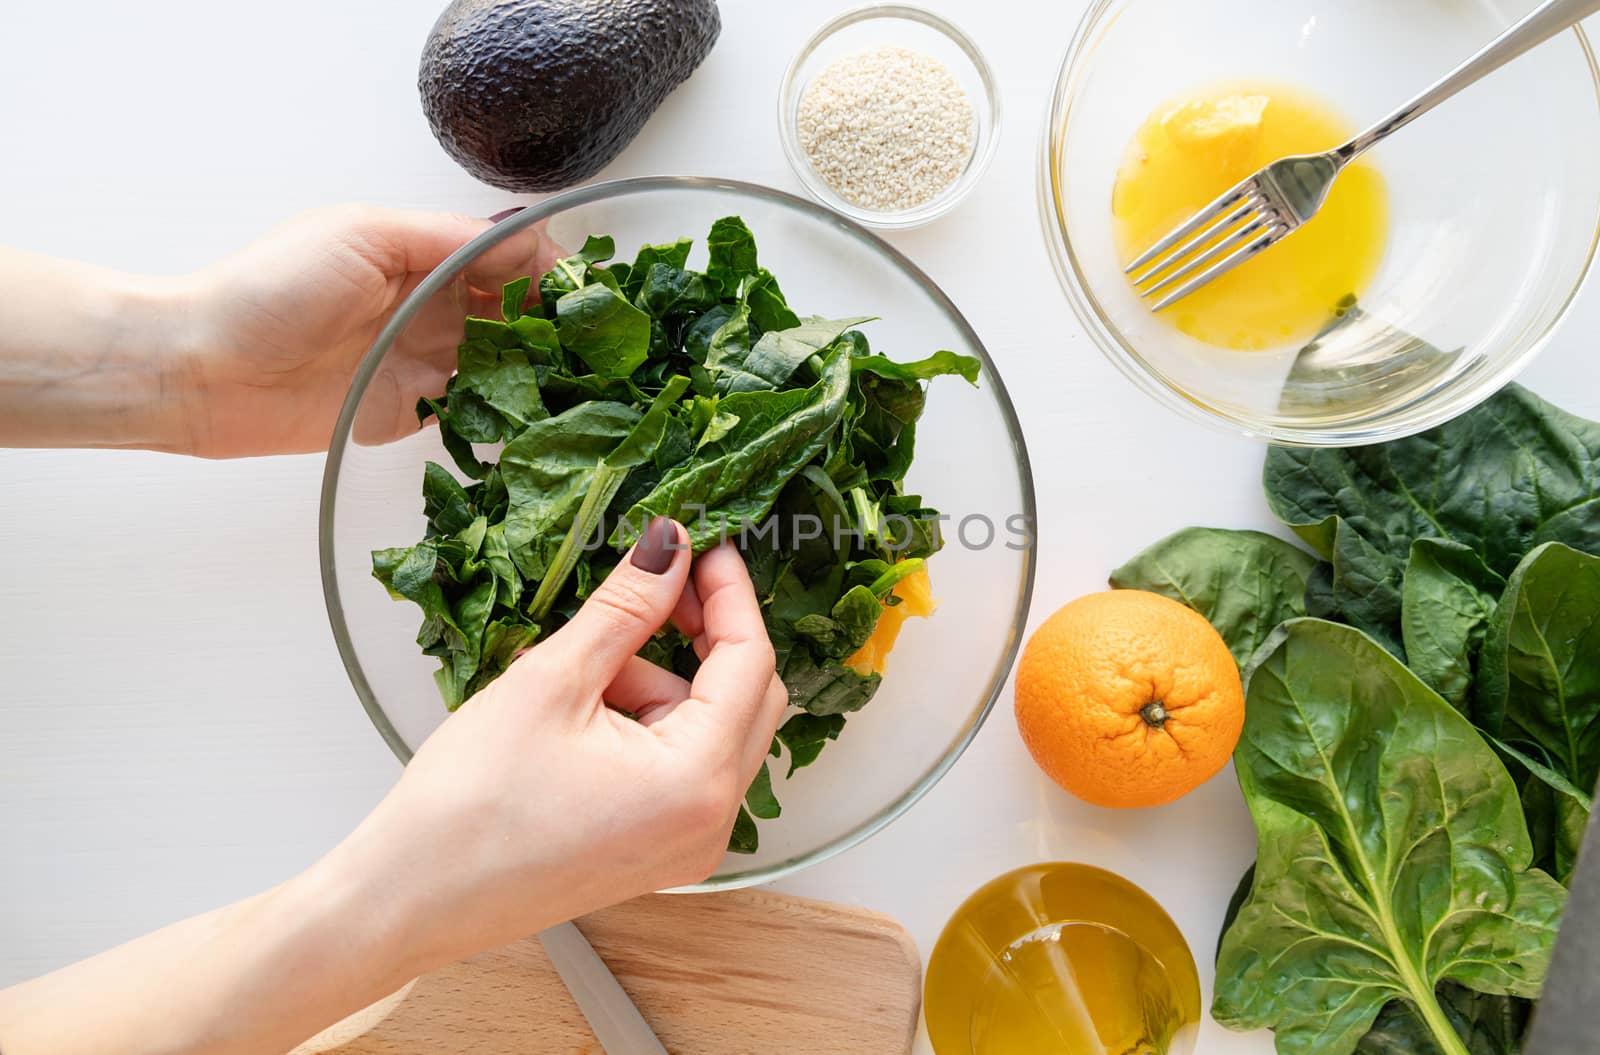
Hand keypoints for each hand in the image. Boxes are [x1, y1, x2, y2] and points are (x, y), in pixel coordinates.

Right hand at [0, 518, 787, 1054]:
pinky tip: (558, 698)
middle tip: (616, 587)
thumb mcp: (542, 681)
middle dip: (683, 630)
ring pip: (695, 717)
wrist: (391, 906)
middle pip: (734, 689)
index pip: (751, 659)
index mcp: (697, 784)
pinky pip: (661, 752)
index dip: (728, 585)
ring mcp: (677, 835)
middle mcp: (707, 819)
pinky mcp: (640, 838)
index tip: (699, 528)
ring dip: (643, 671)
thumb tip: (671, 537)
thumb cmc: (454, 810)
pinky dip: (627, 710)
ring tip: (558, 661)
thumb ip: (618, 605)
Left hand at [179, 205, 561, 456]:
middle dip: (555, 319)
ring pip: (505, 360)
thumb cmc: (272, 289)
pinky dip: (507, 411)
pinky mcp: (413, 411)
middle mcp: (430, 304)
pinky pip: (475, 411)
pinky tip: (540, 414)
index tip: (581, 290)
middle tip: (594, 340)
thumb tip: (525, 241)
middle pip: (515, 308)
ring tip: (581, 378)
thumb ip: (447, 236)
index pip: (506, 253)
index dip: (547, 268)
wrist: (206, 370)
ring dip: (540, 366)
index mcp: (420, 251)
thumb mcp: (364, 235)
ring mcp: (425, 359)